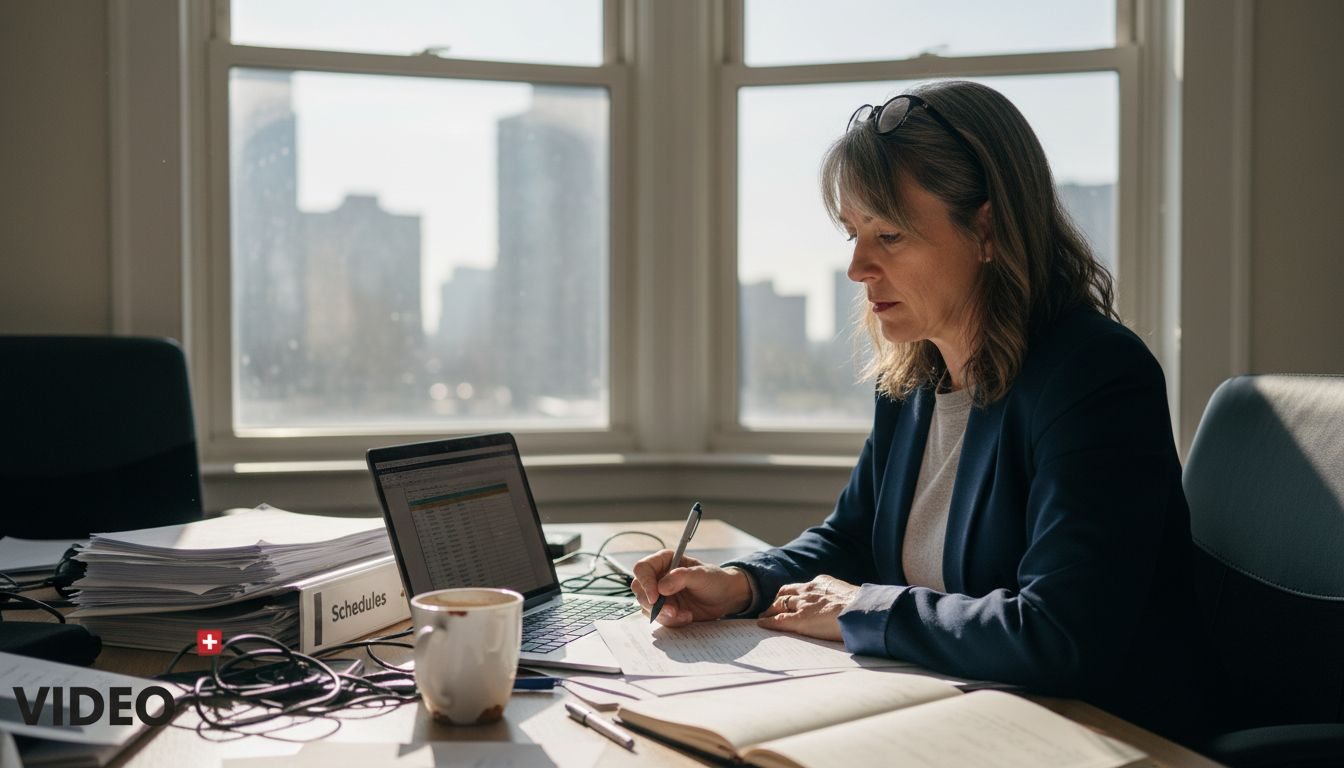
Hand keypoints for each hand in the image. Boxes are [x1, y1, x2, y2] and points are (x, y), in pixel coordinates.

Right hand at [630, 550, 751, 627]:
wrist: (725, 598)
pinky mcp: (665, 609)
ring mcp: (660, 594)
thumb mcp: (701, 575)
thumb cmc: (714, 580)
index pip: (642, 569)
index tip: (656, 598)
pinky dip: (672, 621)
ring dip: (665, 615)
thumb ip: (681, 577)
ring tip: (686, 615)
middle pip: (639, 590)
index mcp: (664, 561)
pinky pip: (659, 618)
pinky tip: (687, 617)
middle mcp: (658, 576)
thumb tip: (661, 587)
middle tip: (672, 611)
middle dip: (653, 604)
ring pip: (647, 607)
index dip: (645, 583)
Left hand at [757, 575, 859, 642]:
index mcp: (821, 582)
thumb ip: (841, 598)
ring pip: (779, 605)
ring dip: (769, 610)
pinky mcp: (799, 620)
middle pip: (786, 594)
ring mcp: (802, 605)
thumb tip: (847, 607)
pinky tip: (761, 624)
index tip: (787, 597)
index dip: (791, 593)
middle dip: (777, 600)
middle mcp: (808, 590)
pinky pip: (778, 620)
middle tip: (769, 607)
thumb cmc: (862, 607)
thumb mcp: (850, 595)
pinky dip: (768, 622)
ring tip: (763, 616)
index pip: (801, 587)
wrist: (861, 611)